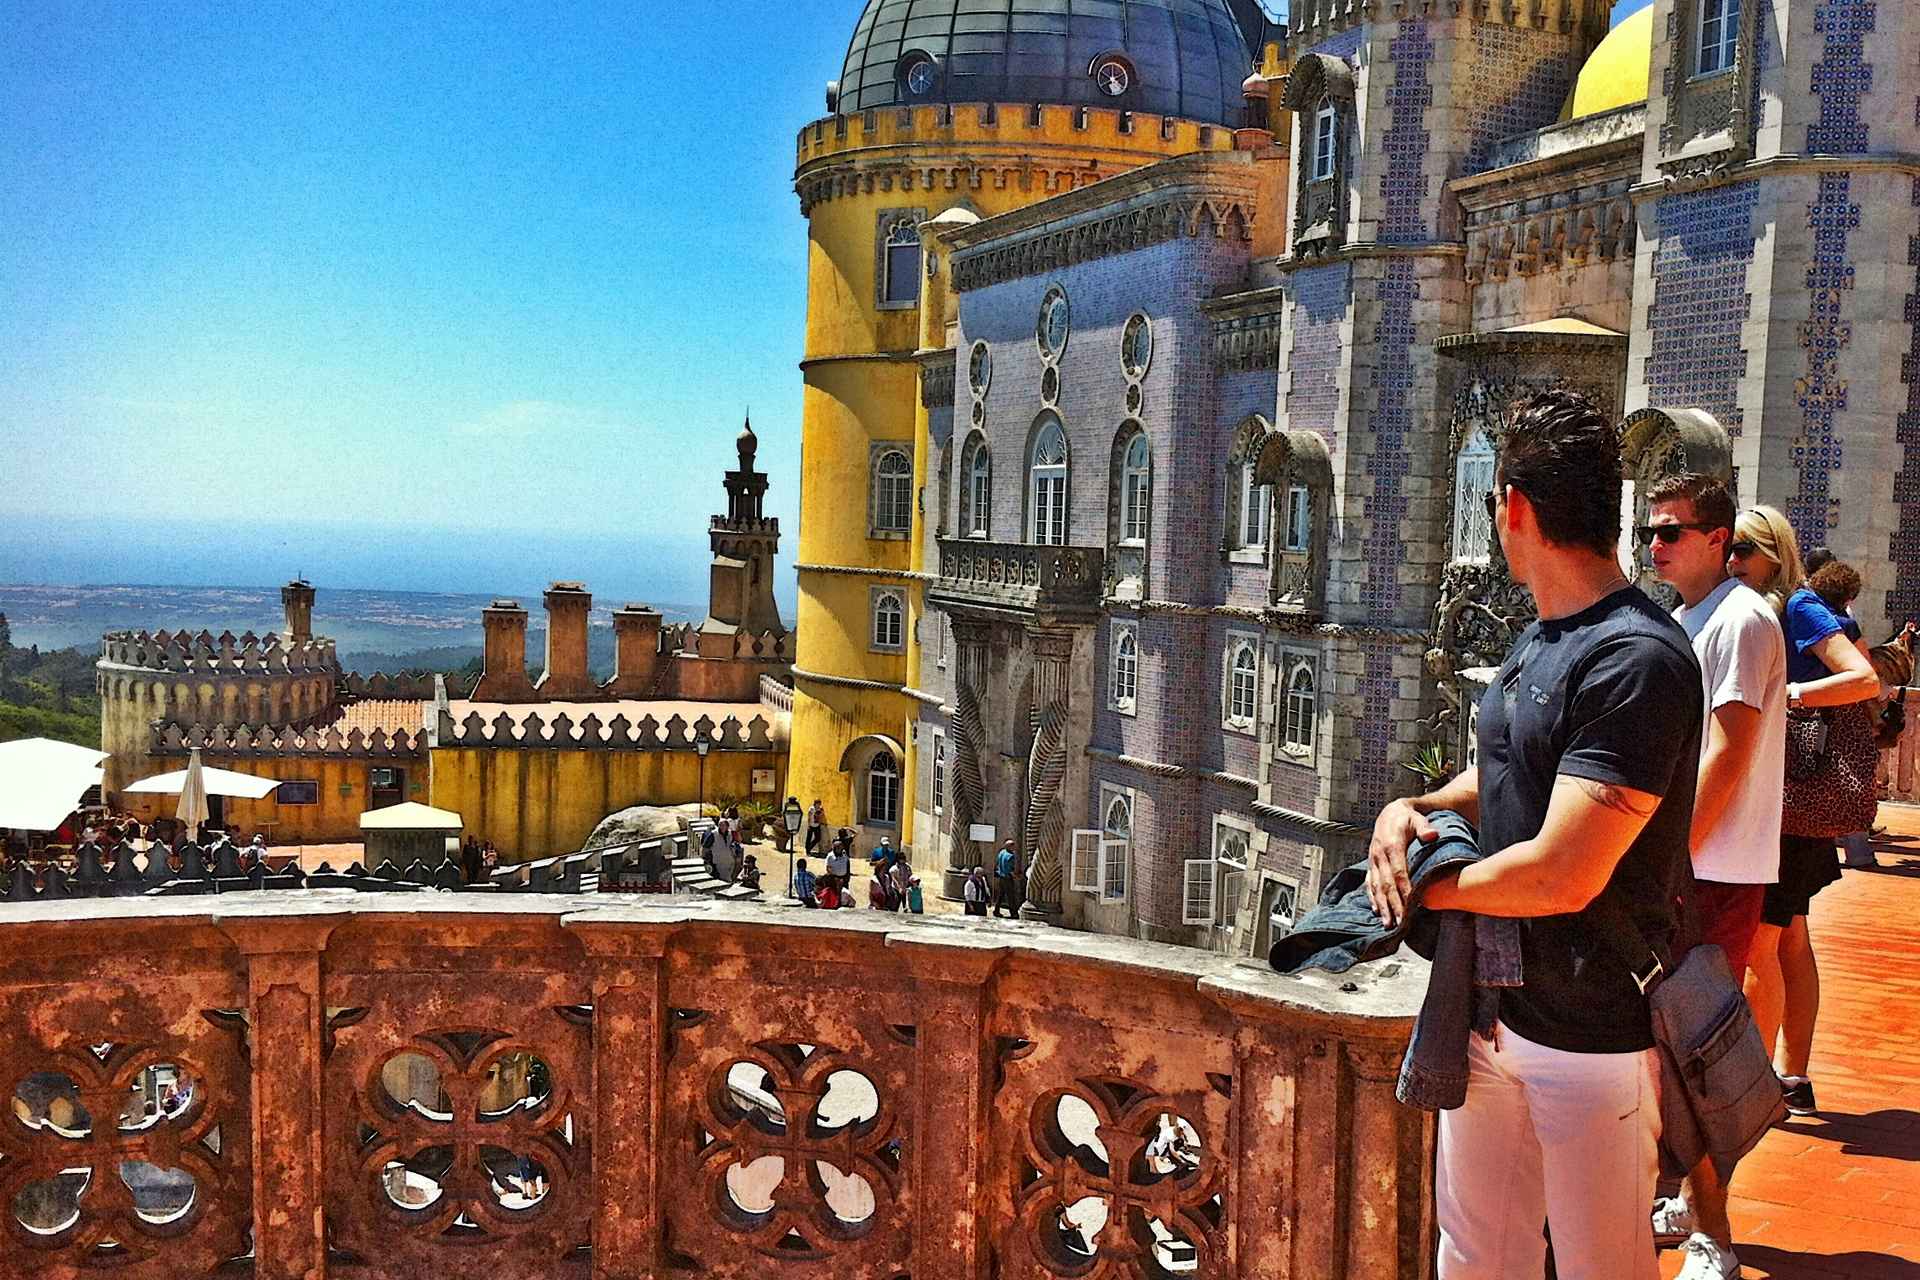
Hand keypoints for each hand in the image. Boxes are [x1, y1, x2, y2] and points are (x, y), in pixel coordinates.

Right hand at [1366, 798, 1434, 927]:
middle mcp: (1379, 854)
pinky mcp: (1371, 864)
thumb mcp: (1417, 818)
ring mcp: (1373, 860)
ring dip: (1382, 906)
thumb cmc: (1407, 818)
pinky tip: (1376, 911)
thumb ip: (1425, 827)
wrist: (1390, 812)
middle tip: (1400, 923)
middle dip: (1393, 905)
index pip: (1398, 872)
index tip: (1410, 906)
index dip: (1404, 889)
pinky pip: (1369, 883)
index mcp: (1391, 845)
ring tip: (1388, 924)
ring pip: (1376, 887)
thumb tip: (1433, 835)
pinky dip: (1372, 898)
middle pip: (1386, 884)